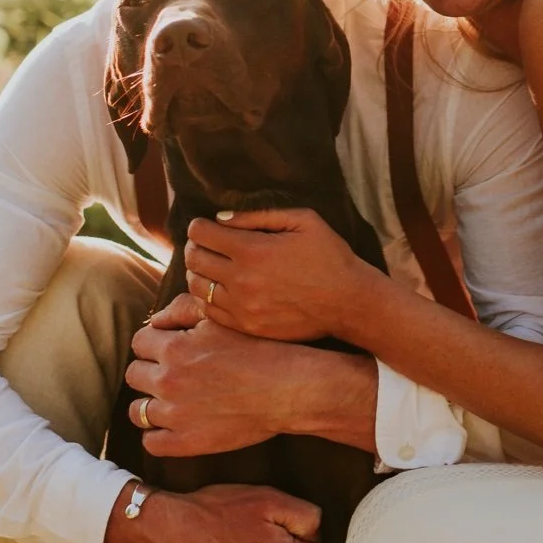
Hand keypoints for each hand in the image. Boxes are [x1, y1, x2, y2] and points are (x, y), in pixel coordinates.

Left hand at [128, 305, 354, 457]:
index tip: (169, 350)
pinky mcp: (186, 442)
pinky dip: (158, 435)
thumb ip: (182, 310)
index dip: (153, 345)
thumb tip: (154, 321)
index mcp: (174, 347)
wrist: (287, 389)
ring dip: (150, 404)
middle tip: (172, 375)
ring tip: (171, 401)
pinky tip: (173, 425)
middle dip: (150, 372)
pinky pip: (151, 442)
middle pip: (134, 375)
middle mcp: (168, 380)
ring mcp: (175, 414)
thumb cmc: (259, 349)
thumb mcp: (220, 318)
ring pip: (137, 411)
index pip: (139, 343)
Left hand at [184, 207, 379, 344]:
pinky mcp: (247, 327)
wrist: (348, 302)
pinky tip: (220, 289)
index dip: (200, 226)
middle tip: (206, 244)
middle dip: (195, 247)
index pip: (201, 234)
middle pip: (193, 259)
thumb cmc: (329, 256)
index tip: (206, 226)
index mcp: (253, 250)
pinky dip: (207, 297)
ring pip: (196, 287)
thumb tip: (221, 218)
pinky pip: (209, 311)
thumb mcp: (303, 221)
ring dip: (198, 273)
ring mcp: (242, 307)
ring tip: (211, 267)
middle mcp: (241, 280)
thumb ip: (259, 216)